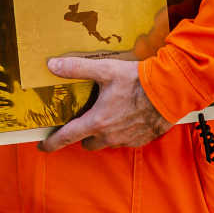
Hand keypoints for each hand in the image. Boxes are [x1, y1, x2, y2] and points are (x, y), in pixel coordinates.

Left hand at [40, 57, 171, 151]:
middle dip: (83, 136)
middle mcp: (109, 136)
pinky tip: (127, 117)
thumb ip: (76, 68)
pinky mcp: (142, 139)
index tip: (43, 147)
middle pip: (88, 143)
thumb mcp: (104, 69)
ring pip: (108, 142)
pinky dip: (122, 131)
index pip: (68, 137)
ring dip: (104, 133)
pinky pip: (125, 140)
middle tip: (84, 122)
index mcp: (97, 121)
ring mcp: (126, 140)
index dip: (53, 143)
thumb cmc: (137, 80)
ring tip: (108, 116)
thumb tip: (52, 65)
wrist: (170, 91)